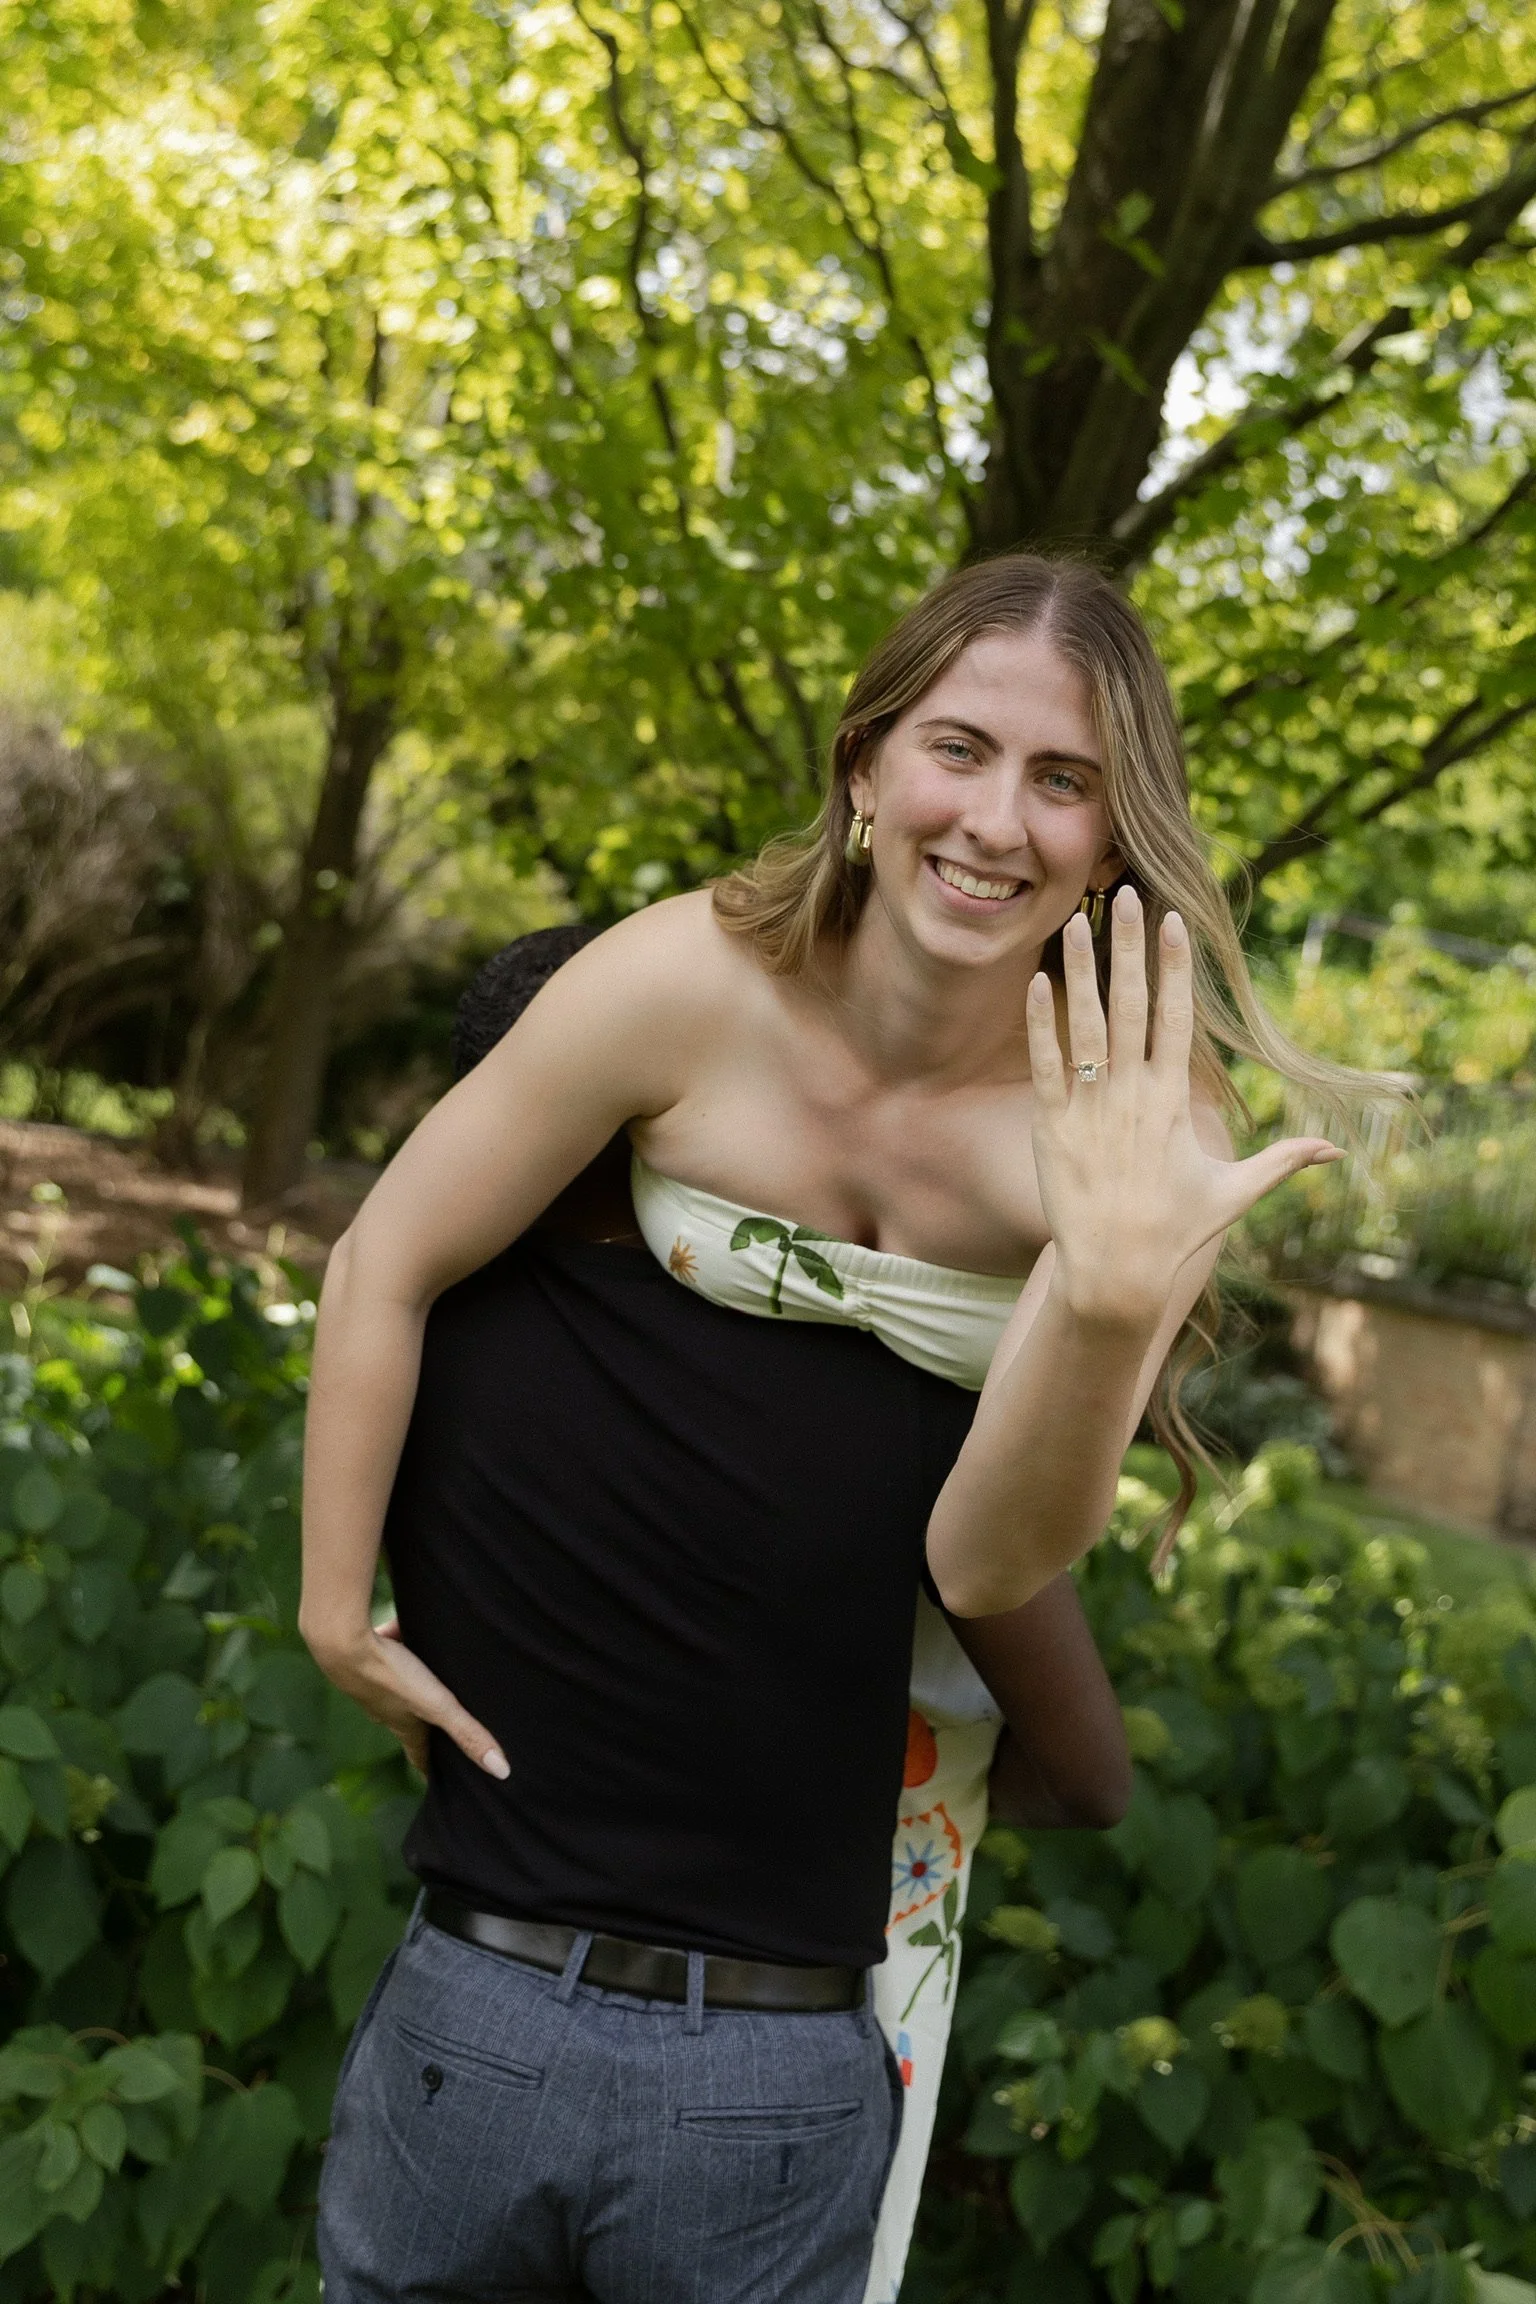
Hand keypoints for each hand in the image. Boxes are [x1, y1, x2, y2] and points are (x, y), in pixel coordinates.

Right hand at [310, 1614, 508, 1781]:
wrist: (341, 1642)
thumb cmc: (391, 1675)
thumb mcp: (436, 1703)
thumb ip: (467, 1731)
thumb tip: (500, 1770)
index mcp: (405, 1723)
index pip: (419, 1754)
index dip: (430, 1768)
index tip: (440, 1782)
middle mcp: (386, 1708)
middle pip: (409, 1720)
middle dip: (426, 1725)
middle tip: (441, 1731)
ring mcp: (372, 1684)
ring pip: (398, 1685)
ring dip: (413, 1682)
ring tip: (428, 1677)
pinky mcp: (365, 1657)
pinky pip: (390, 1650)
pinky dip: (400, 1644)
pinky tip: (407, 1630)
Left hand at [1025, 888, 1340, 1325]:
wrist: (1116, 1276)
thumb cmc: (1175, 1234)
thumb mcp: (1234, 1195)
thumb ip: (1282, 1163)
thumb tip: (1336, 1153)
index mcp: (1173, 1102)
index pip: (1175, 1020)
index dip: (1174, 968)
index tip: (1173, 922)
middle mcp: (1133, 1096)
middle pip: (1130, 1006)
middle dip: (1129, 947)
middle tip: (1125, 894)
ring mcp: (1090, 1109)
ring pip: (1085, 1025)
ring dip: (1082, 970)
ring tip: (1078, 922)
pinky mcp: (1052, 1128)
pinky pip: (1046, 1065)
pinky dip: (1042, 1023)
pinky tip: (1039, 981)